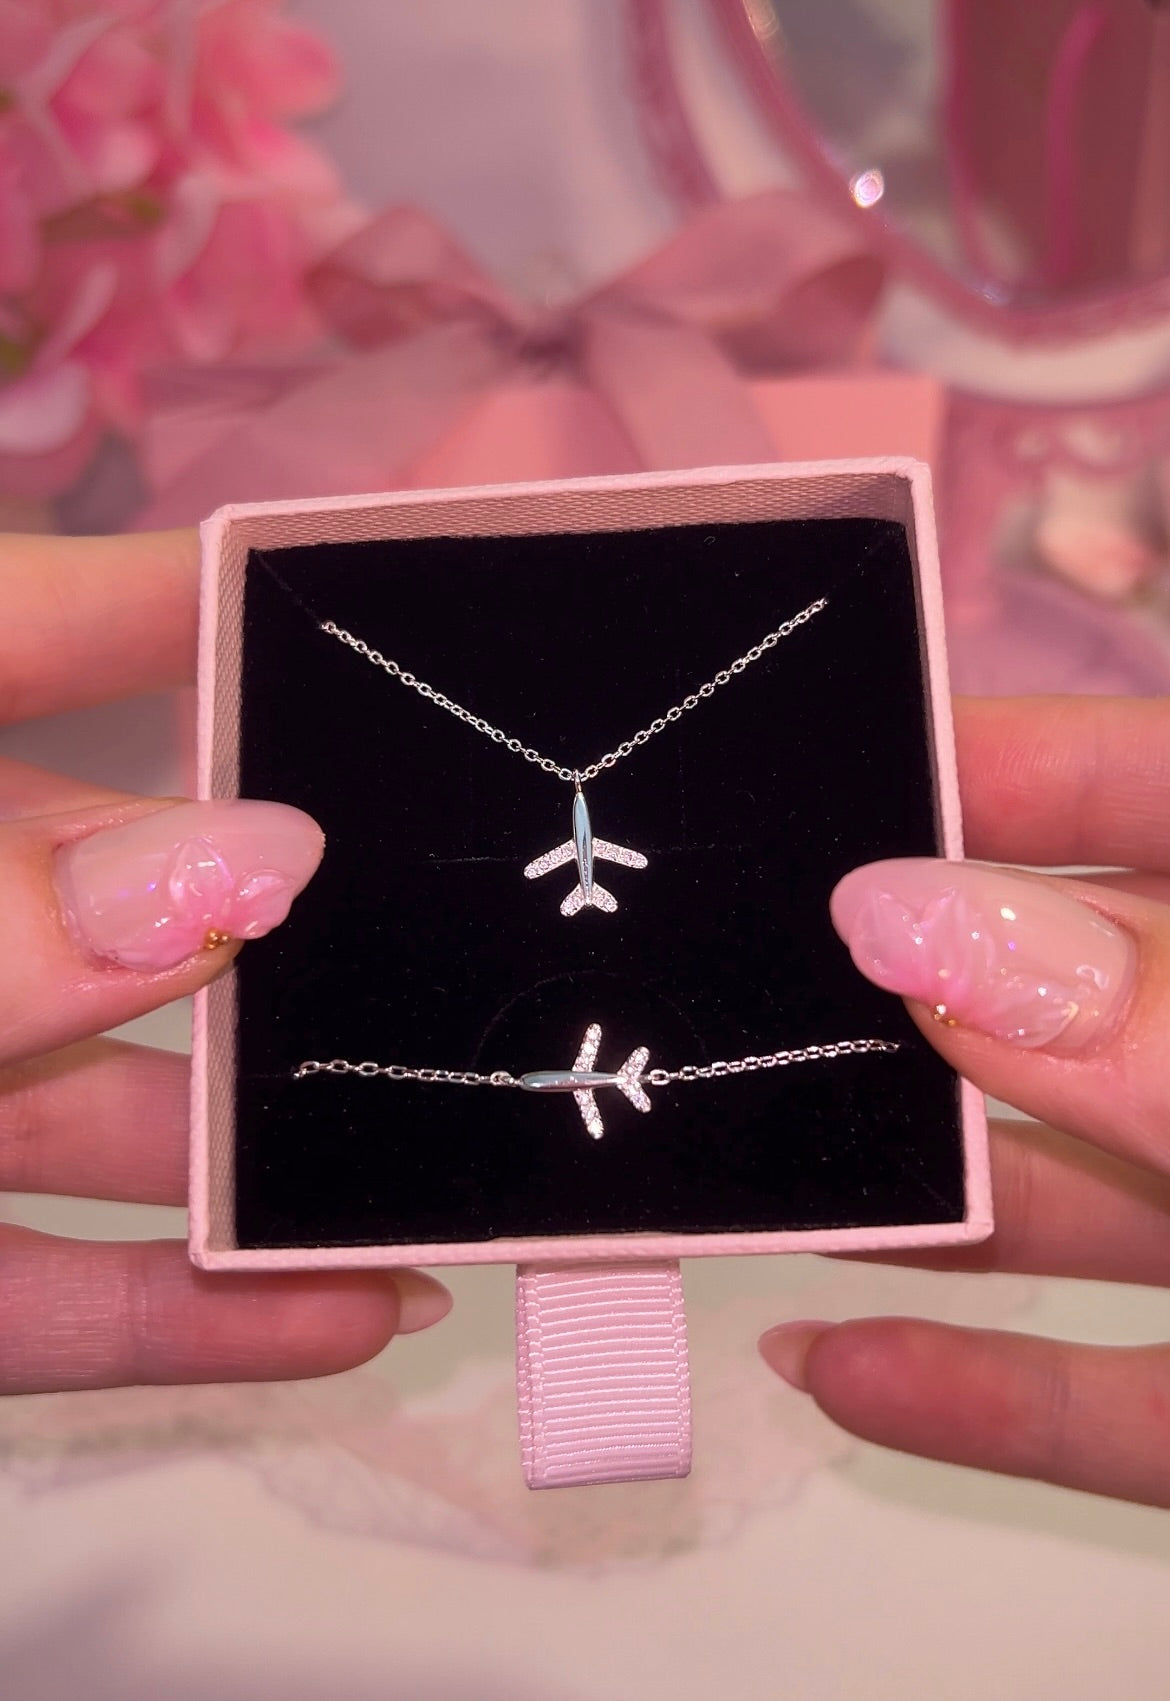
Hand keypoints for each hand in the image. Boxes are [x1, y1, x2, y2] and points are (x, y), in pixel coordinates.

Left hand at [0, 530, 449, 1395]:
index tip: (387, 594)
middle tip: (480, 913)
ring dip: (275, 1161)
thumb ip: (3, 928)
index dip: (204, 600)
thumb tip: (258, 855)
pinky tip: (352, 1321)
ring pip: (106, 1120)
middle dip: (298, 925)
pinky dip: (179, 1314)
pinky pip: (42, 1290)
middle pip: (123, 900)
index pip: (36, 626)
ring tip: (467, 1154)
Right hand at [760, 696, 1169, 1508]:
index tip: (812, 762)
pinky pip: (1113, 1396)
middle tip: (712, 960)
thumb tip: (905, 916)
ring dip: (902, 1194)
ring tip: (720, 1156)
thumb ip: (1155, 1027)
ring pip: (1064, 1197)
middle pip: (1064, 1002)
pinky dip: (989, 1397)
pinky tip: (834, 1371)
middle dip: (895, 988)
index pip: (1150, 793)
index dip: (994, 761)